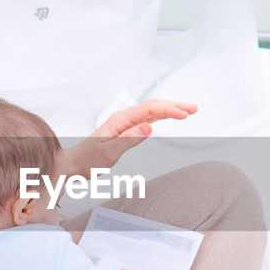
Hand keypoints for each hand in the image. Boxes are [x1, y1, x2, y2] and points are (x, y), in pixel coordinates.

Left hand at [62, 99, 196, 176]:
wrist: (75, 164)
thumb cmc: (88, 160)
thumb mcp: (109, 152)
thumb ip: (129, 139)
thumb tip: (149, 128)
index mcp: (120, 120)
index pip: (149, 109)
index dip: (169, 110)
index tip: (184, 114)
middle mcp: (123, 118)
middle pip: (153, 106)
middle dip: (174, 105)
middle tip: (193, 108)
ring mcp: (125, 123)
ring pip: (151, 111)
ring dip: (170, 109)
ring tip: (187, 110)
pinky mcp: (126, 129)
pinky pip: (147, 118)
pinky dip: (161, 116)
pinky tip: (169, 116)